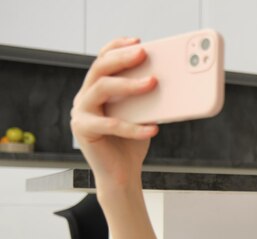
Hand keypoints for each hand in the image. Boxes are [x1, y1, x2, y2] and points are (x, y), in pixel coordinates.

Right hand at [70, 37, 158, 190]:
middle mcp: (85, 97)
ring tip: (152, 83)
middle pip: (100, 68)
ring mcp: (81, 112)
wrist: (122, 173)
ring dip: (128, 84)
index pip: (103, 59)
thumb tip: (171, 79)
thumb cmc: (132, 143)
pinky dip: (134, 127)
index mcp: (97, 88)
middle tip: (143, 53)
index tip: (140, 41)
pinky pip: (110, 124)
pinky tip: (153, 129)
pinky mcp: (83, 130)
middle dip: (122, 58)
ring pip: (102, 89)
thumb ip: (146, 97)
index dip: (118, 46)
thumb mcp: (142, 114)